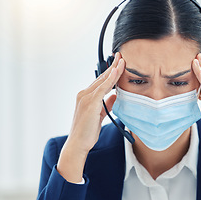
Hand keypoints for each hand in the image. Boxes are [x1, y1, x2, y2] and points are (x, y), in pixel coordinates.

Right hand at [57, 52, 124, 182]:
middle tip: (121, 56)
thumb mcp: (99, 115)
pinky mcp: (89, 103)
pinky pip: (102, 88)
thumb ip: (106, 105)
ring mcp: (86, 97)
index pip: (101, 81)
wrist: (78, 144)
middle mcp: (84, 94)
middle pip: (102, 77)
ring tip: (122, 60)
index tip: (119, 63)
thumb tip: (114, 96)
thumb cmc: (87, 131)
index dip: (111, 72)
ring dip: (113, 70)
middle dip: (113, 66)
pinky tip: (117, 72)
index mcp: (87, 97)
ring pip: (102, 80)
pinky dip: (110, 80)